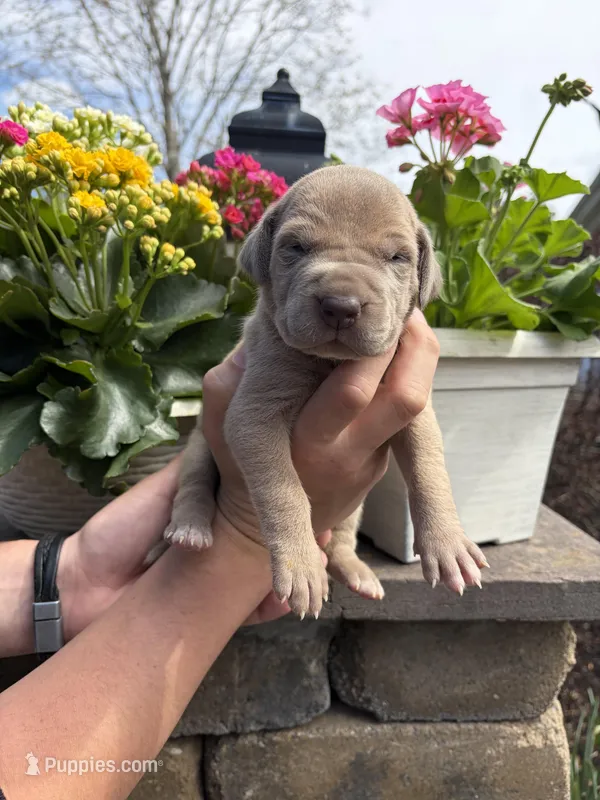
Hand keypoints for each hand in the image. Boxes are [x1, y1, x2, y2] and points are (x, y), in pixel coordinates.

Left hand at [57, 456, 310, 636]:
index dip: (285, 493)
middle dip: (296, 536)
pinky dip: (265, 608)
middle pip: (266, 537)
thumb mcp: (165, 491)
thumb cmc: (121, 530)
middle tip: (322, 534)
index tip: (313, 488)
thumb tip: (237, 438)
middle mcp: (221, 538)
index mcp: (212, 505)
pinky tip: (286, 604)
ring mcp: (218, 574)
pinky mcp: (211, 607)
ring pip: (262, 572)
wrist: (85, 587)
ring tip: (315, 568)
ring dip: (287, 572)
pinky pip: (246, 608)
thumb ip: (198, 472)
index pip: (257, 496)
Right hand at [202, 308, 439, 541]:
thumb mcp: (223, 425)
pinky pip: (409, 413)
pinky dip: (409, 375)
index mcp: (307, 441)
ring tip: (405, 321)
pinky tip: (395, 348)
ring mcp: (374, 459)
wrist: (268, 528)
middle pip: (405, 397)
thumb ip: (228, 381)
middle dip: (414, 346)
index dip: (372, 349)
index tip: (365, 314)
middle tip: (404, 310)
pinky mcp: (386, 459)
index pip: (353, 392)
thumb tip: (255, 330)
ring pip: (418, 403)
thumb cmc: (242, 464)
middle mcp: (349, 452)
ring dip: (419, 356)